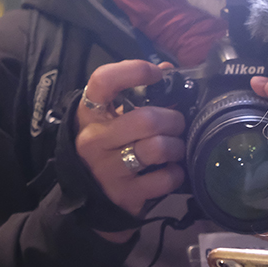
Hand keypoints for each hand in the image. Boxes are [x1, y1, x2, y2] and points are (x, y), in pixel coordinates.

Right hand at [75, 60, 186, 236]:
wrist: (93, 196)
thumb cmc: (110, 147)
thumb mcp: (114, 118)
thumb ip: (139, 93)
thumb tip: (169, 70)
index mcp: (90, 114)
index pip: (104, 80)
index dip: (134, 71)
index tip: (157, 75)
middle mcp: (93, 139)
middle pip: (148, 119)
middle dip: (174, 120)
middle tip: (176, 125)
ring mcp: (107, 169)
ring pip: (159, 148)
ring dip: (177, 147)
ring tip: (174, 149)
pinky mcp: (124, 194)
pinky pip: (166, 178)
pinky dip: (176, 173)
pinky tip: (169, 171)